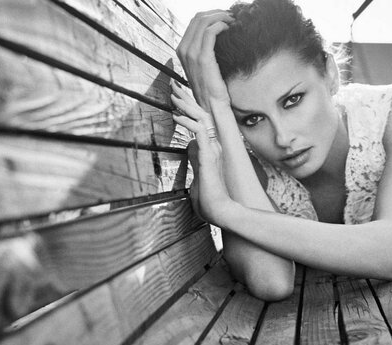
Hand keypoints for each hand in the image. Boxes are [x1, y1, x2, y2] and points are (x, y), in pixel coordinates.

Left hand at [171, 81, 231, 224]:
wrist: (219, 211)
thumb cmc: (209, 200)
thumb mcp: (199, 175)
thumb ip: (195, 161)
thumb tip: (189, 151)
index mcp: (210, 149)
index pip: (200, 123)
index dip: (189, 108)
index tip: (177, 97)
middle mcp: (213, 145)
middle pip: (200, 115)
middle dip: (186, 99)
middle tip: (174, 86)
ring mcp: (212, 149)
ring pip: (200, 118)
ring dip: (185, 105)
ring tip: (172, 96)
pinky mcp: (209, 154)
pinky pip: (198, 131)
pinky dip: (186, 121)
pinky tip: (175, 115)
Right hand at [176, 10, 233, 109]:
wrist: (211, 106)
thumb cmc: (210, 87)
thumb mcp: (202, 66)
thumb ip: (203, 50)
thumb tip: (215, 34)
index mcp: (181, 50)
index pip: (194, 22)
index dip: (211, 15)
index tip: (224, 17)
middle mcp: (183, 50)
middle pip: (198, 18)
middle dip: (216, 12)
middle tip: (231, 16)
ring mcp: (191, 54)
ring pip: (204, 21)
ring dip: (221, 16)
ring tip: (232, 20)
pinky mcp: (203, 58)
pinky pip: (211, 31)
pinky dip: (222, 25)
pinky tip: (230, 28)